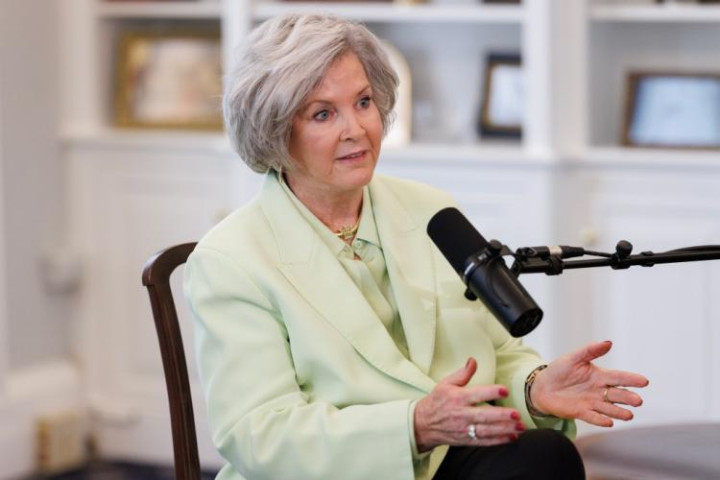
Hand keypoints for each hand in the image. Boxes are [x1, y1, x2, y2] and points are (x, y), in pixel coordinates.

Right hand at [414, 358, 524, 451]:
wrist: (423, 424)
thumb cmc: (436, 401)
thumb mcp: (445, 384)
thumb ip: (463, 373)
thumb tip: (473, 360)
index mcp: (457, 398)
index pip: (476, 394)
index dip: (491, 392)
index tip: (505, 390)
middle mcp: (461, 414)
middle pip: (484, 416)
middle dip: (501, 416)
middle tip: (516, 414)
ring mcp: (464, 429)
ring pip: (487, 431)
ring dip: (505, 430)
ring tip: (520, 427)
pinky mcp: (466, 440)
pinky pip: (485, 441)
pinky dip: (499, 441)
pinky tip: (512, 437)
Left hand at [531, 340, 648, 426]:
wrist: (543, 386)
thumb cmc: (560, 370)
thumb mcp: (573, 357)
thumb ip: (590, 350)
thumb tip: (608, 342)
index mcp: (600, 376)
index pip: (618, 377)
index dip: (631, 379)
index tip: (644, 381)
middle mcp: (599, 390)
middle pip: (617, 395)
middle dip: (628, 398)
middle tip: (638, 401)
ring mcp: (591, 402)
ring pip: (609, 408)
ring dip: (618, 412)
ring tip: (629, 415)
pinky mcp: (581, 412)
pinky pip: (592, 417)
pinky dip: (600, 420)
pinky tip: (608, 422)